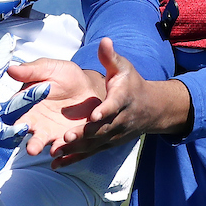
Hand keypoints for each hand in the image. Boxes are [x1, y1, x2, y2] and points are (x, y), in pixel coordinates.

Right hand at [6, 58, 106, 156]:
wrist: (90, 87)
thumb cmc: (66, 76)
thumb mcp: (50, 69)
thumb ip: (31, 71)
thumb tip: (10, 69)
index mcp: (28, 106)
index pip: (15, 114)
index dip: (13, 120)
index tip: (15, 125)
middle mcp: (36, 122)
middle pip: (28, 134)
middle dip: (30, 141)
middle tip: (31, 148)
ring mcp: (51, 133)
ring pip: (44, 143)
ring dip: (44, 148)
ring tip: (48, 151)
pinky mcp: (68, 139)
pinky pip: (64, 147)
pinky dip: (63, 151)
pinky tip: (63, 152)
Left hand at [11, 39, 191, 167]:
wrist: (150, 109)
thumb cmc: (132, 84)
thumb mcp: (123, 67)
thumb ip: (110, 57)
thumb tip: (104, 40)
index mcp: (122, 99)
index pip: (114, 106)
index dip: (105, 111)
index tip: (94, 115)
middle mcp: (119, 120)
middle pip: (101, 129)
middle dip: (84, 134)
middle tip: (66, 136)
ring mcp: (113, 135)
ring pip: (94, 144)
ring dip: (75, 149)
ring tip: (55, 151)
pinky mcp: (106, 144)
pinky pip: (89, 153)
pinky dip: (73, 159)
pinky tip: (56, 165)